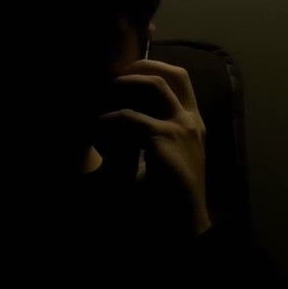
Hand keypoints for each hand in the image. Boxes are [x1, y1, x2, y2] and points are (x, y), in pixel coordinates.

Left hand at [95, 58, 212, 237]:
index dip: (156, 66)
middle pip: (171, 74)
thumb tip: (127, 116)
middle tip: (114, 74)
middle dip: (141, 66)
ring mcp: (181, 128)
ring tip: (104, 90)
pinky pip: (129, 117)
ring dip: (125, 84)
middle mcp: (191, 121)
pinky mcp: (165, 139)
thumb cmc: (171, 195)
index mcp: (193, 125)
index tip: (130, 69)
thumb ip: (155, 135)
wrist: (183, 222)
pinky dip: (107, 119)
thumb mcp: (168, 158)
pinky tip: (94, 128)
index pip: (181, 79)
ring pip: (153, 85)